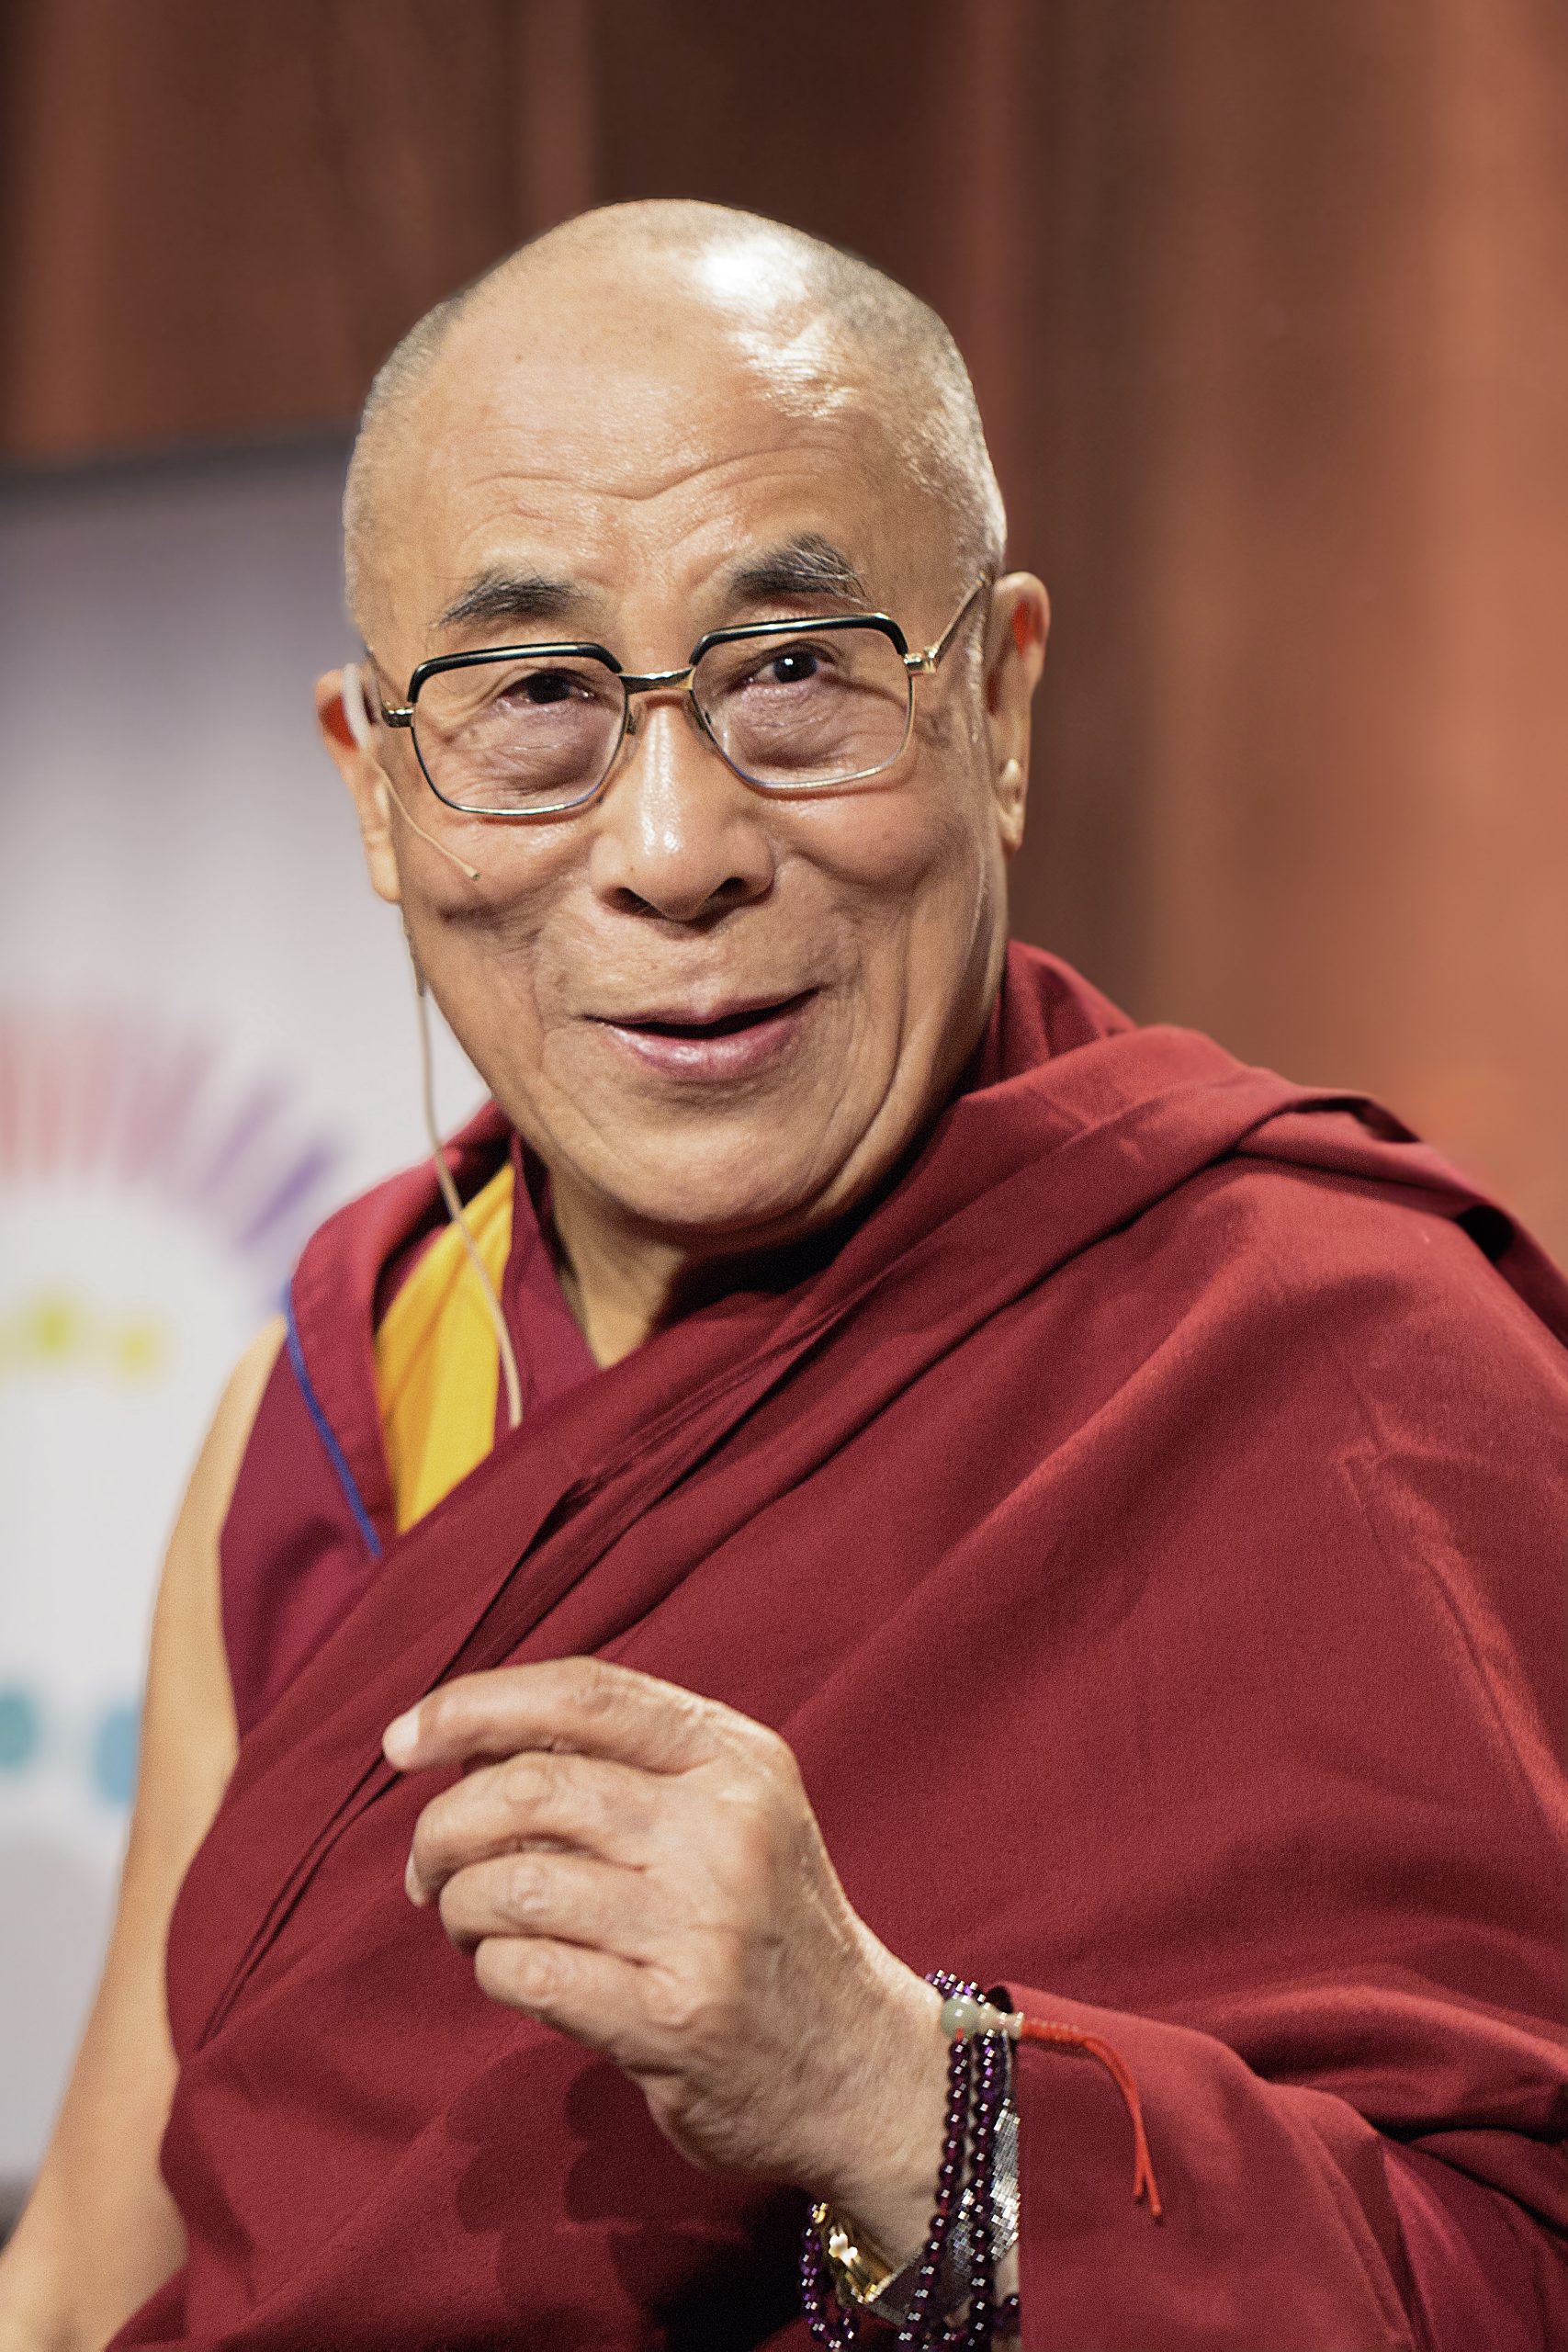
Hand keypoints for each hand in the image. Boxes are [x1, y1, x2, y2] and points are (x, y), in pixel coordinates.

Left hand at [384, 1658, 948, 2260]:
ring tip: (468, 1925)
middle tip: (423, 1866)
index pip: (585, 1693)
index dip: (475, 1704)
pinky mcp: (674, 2020)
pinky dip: (490, 1969)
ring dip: (459, 1906)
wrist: (862, 2068)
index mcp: (735, 1758)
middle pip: (532, 1786)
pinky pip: (526, 1972)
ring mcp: (703, 1926)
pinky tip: (510, 1974)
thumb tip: (467, 1742)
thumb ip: (626, 1765)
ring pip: (514, 1884)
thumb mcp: (731, 1812)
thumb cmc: (764, 1925)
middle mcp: (725, 1828)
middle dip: (442, 1824)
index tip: (402, 1740)